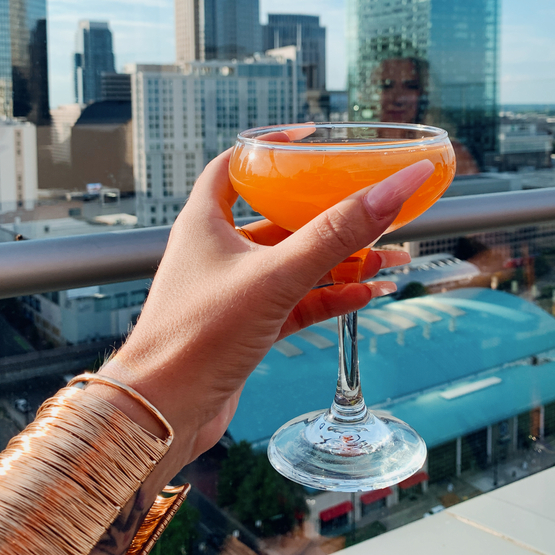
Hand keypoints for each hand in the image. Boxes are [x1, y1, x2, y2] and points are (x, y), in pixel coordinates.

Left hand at [101, 150, 434, 472]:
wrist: (163, 413)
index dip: (271, 149)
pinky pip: (297, 302)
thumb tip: (391, 190)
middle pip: (280, 217)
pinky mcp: (246, 328)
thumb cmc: (196, 337)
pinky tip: (367, 295)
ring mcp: (233, 290)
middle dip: (330, 213)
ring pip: (295, 263)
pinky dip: (331, 297)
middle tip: (372, 204)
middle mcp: (218, 251)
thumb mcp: (274, 275)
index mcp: (207, 221)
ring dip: (341, 260)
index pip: (236, 165)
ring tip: (391, 255)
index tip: (311, 141)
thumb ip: (335, 234)